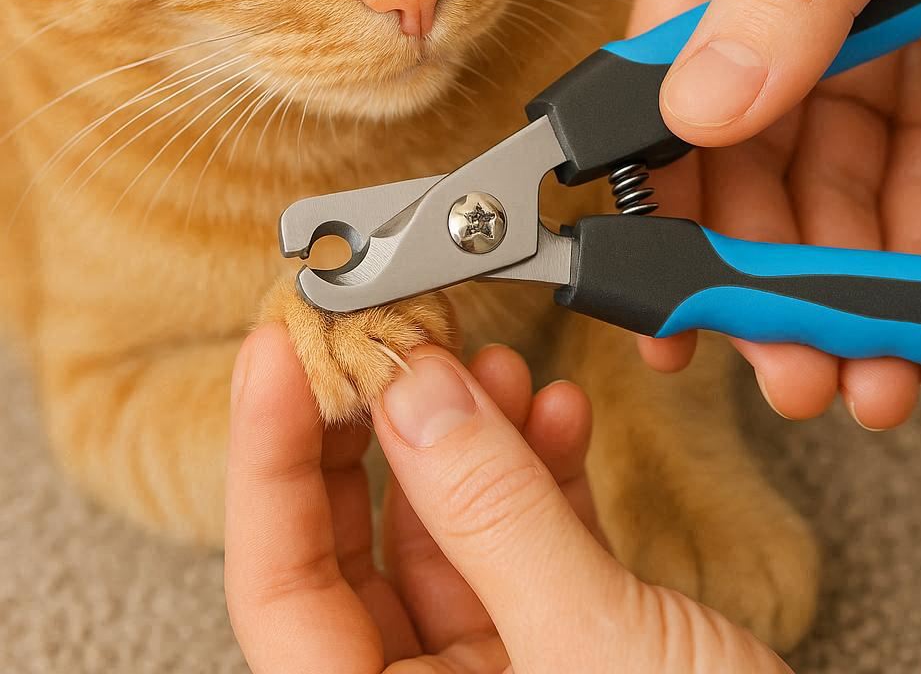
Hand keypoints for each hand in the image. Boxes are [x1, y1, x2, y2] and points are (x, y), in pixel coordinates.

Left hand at [225, 325, 790, 672]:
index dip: (269, 453)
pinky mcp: (568, 644)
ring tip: (493, 364)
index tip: (282, 350)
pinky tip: (555, 415)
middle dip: (375, 428)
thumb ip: (494, 512)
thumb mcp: (589, 642)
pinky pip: (525, 541)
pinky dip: (538, 469)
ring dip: (469, 437)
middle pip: (354, 546)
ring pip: (448, 530)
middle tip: (385, 339)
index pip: (280, 580)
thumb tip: (414, 393)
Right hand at [633, 0, 920, 429]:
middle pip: (743, 153)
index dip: (664, 190)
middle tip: (781, 365)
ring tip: (852, 378)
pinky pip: (911, 182)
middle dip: (760, 266)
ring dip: (833, 284)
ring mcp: (861, 38)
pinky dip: (910, 256)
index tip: (672, 292)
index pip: (664, 72)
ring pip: (825, 186)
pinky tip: (910, 323)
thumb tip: (696, 112)